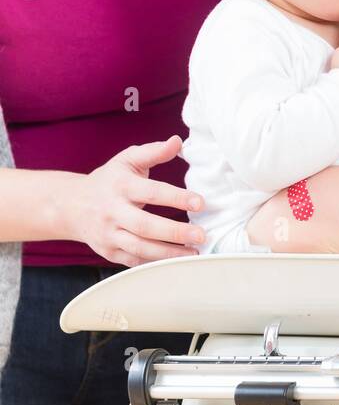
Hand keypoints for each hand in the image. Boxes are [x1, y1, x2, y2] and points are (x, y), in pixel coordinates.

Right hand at [62, 135, 205, 266]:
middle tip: (201, 235)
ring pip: (140, 247)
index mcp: (120, 186)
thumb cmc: (109, 180)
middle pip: (145, 225)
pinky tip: (176, 261)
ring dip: (169, 253)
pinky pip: (134, 260)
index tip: (201, 202)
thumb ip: (153, 151)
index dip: (177, 198)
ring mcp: (109, 234)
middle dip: (175, 232)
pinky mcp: (109, 252)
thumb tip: (177, 142)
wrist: (72, 206)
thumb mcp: (127, 160)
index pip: (152, 192)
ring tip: (194, 252)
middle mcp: (112, 212)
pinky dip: (155, 263)